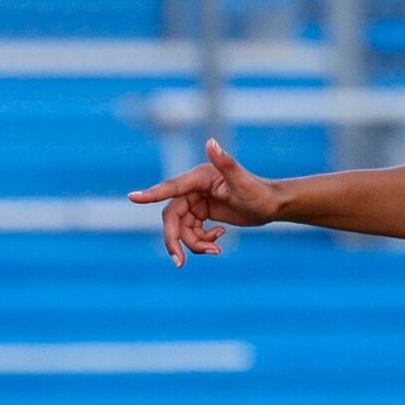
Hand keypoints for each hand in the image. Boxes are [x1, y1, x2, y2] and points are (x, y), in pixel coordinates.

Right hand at [126, 136, 284, 266]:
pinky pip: (191, 231)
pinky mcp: (201, 212)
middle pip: (172, 216)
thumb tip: (211, 142)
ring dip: (194, 243)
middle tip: (179, 262)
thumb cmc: (260, 192)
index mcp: (199, 178)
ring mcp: (196, 200)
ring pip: (181, 227)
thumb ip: (225, 162)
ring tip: (216, 251)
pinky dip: (201, 241)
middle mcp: (193, 188)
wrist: (271, 205)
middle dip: (174, 239)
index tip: (132, 198)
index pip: (171, 188)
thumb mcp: (243, 181)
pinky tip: (219, 241)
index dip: (151, 194)